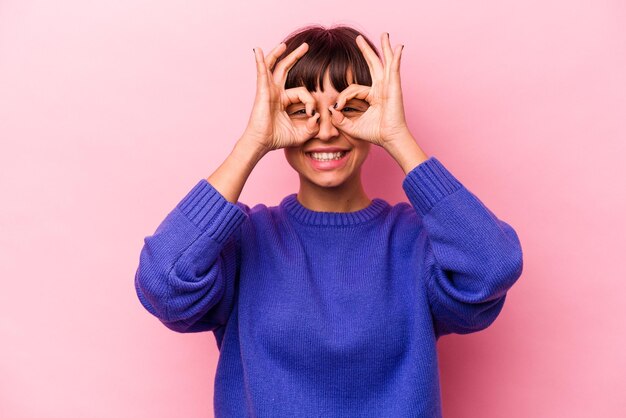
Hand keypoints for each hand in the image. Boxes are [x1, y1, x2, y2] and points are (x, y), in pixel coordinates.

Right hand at [240, 42, 321, 152]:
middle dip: (295, 57)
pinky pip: (262, 73)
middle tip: (306, 46)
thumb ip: (312, 126)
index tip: (311, 114)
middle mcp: (276, 92)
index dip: (310, 102)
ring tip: (285, 44)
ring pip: (274, 67)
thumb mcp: (301, 133)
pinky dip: (260, 61)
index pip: (303, 92)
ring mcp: (268, 90)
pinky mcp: (262, 91)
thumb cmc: (278, 138)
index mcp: (284, 100)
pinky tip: (258, 51)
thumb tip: (317, 116)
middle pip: (285, 69)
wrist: (262, 143)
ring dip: (279, 54)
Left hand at [328, 33, 410, 147]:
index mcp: (372, 96)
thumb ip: (339, 119)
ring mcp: (388, 87)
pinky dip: (396, 58)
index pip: (352, 89)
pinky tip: (398, 48)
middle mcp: (381, 88)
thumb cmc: (375, 134)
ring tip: (384, 35)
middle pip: (372, 65)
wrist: (389, 139)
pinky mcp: (394, 88)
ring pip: (384, 63)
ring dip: (384, 48)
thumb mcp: (351, 126)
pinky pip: (394, 70)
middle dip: (365, 51)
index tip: (337, 107)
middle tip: (358, 38)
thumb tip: (331, 109)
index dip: (343, 97)